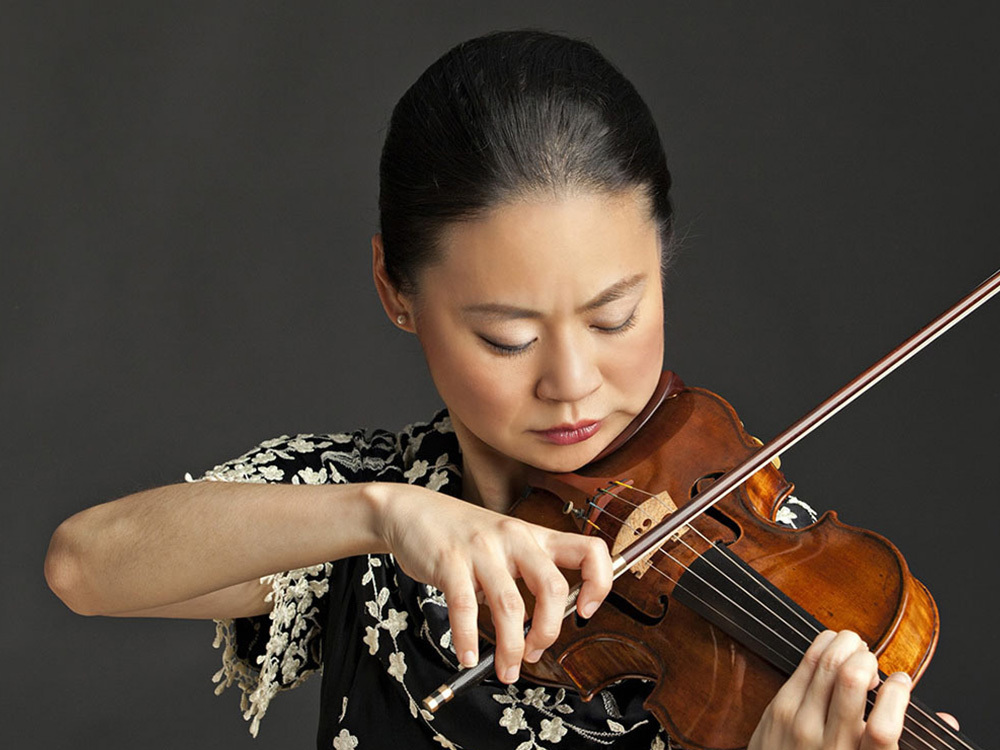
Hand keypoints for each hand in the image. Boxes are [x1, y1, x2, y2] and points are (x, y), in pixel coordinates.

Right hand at [374, 484, 611, 682]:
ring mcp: (482, 549)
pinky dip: (467, 640)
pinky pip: (465, 608)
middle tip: (534, 653)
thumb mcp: (505, 544)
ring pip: (510, 607)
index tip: (585, 613)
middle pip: (552, 588)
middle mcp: (515, 538)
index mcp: (535, 536)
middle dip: (548, 632)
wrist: (412, 511)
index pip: (590, 550)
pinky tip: (466, 655)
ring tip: (505, 669)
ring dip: (510, 648)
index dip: (599, 584)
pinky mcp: (450, 562)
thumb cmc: (463, 535)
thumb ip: (526, 575)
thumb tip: (540, 627)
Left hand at [749, 630, 910, 749]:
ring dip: (845, 645)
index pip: (882, 728)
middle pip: (851, 681)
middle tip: (871, 662)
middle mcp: (830, 745)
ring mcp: (801, 724)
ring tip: (854, 648)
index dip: (897, 695)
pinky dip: (822, 645)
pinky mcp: (780, 708)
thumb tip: (948, 718)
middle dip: (867, 659)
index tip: (902, 681)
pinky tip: (832, 646)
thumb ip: (905, 745)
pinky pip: (804, 664)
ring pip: (826, 664)